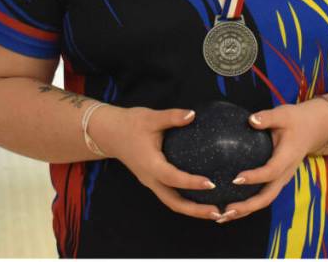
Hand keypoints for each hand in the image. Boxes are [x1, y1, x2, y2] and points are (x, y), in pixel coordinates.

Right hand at [88, 105, 222, 220]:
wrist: (109, 133)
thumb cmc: (130, 124)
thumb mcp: (151, 117)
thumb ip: (172, 117)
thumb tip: (193, 114)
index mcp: (150, 165)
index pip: (173, 178)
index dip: (192, 183)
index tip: (211, 184)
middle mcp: (150, 178)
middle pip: (174, 202)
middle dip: (195, 210)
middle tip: (218, 212)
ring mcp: (151, 182)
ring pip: (172, 202)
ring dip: (192, 210)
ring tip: (214, 212)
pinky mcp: (153, 180)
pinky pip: (170, 196)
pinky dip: (186, 201)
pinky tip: (202, 198)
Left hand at [215, 99, 327, 223]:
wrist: (311, 129)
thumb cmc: (294, 120)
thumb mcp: (283, 114)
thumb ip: (267, 117)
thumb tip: (251, 120)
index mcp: (287, 157)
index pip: (271, 171)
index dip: (255, 177)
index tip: (235, 179)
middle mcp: (285, 173)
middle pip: (267, 196)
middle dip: (248, 206)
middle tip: (226, 210)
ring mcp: (281, 180)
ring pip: (265, 200)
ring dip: (245, 211)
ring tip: (223, 217)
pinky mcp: (276, 181)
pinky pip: (262, 196)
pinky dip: (248, 206)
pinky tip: (229, 208)